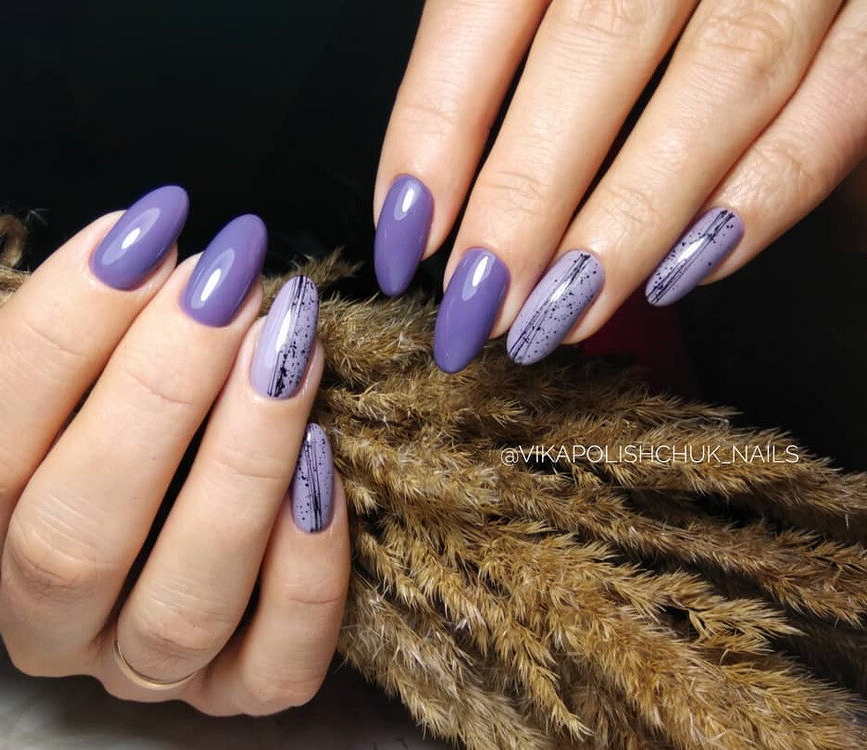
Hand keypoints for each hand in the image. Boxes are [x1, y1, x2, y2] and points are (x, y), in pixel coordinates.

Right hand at [0, 186, 348, 714]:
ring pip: (180, 603)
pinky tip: (322, 463)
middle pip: (73, 532)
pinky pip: (273, 664)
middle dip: (158, 392)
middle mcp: (43, 619)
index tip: (142, 237)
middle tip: (228, 283)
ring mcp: (141, 665)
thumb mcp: (7, 377)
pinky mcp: (237, 690)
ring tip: (289, 349)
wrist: (187, 483)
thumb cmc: (89, 409)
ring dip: (241, 466)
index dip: (52, 340)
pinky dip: (305, 570)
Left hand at [373, 0, 866, 371]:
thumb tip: (439, 195)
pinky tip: (688, 271)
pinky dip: (765, 195)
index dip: (435, 128)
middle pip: (596, 47)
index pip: (486, 5)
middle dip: (528, 196)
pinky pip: (841, 100)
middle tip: (480, 308)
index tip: (406, 237)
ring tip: (563, 314)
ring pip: (723, 80)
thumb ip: (506, 42)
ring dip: (633, 220)